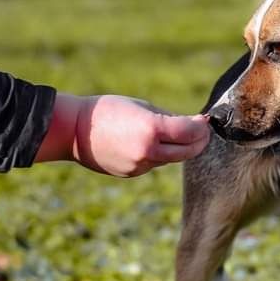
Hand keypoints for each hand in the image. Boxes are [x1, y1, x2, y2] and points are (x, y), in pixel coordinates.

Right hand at [35, 94, 210, 176]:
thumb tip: (193, 124)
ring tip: (176, 134)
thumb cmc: (108, 110)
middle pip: (189, 151)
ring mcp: (140, 165)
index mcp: (152, 129)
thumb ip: (168, 118)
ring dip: (179, 148)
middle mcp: (148, 151)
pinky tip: (149, 143)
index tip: (204, 120)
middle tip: (202, 131)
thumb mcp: (142, 106)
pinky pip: (154, 164)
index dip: (202, 127)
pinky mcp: (133, 174)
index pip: (190, 132)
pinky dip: (159, 154)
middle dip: (199, 141)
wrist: (75, 131)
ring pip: (171, 158)